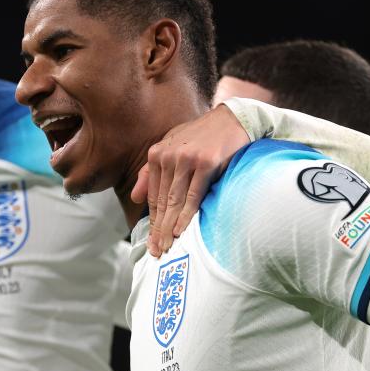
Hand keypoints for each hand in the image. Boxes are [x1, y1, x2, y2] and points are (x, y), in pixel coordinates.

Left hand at [131, 103, 250, 256]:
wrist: (233, 119)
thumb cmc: (203, 136)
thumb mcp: (172, 147)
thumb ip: (151, 171)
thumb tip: (135, 197)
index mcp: (157, 154)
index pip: (153, 195)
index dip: (152, 220)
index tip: (151, 241)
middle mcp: (168, 156)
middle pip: (162, 201)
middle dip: (158, 229)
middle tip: (156, 251)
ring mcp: (187, 159)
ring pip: (175, 200)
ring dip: (169, 227)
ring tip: (166, 247)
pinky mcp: (206, 163)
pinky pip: (193, 195)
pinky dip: (186, 214)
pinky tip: (180, 230)